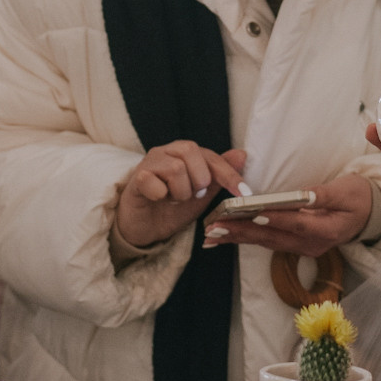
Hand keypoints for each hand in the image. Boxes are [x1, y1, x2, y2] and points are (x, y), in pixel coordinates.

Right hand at [113, 142, 248, 249]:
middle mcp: (166, 152)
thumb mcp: (202, 195)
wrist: (145, 229)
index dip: (228, 174)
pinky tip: (157, 200)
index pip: (211, 156)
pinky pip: (154, 182)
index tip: (243, 192)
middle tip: (194, 195)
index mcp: (184, 153)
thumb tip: (242, 154)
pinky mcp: (136, 179)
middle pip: (190, 151)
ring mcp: (149, 163)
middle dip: (199, 179)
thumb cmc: (171, 208)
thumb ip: (219, 176)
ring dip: (180, 192)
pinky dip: (161, 196)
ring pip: (175, 168)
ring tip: (173, 199)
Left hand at [203, 174, 373, 257]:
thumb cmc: (358, 197)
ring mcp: (304, 248)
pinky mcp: (297, 246)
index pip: (296, 224)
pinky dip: (247, 238)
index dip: (273, 219)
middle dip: (242, 232)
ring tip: (213, 234)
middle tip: (215, 227)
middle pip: (273, 237)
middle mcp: (313, 244)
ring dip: (238, 238)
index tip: (251, 213)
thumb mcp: (347, 190)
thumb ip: (325, 194)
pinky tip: (228, 236)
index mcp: (328, 230)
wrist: (370, 214)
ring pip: (267, 243)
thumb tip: (303, 195)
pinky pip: (269, 243)